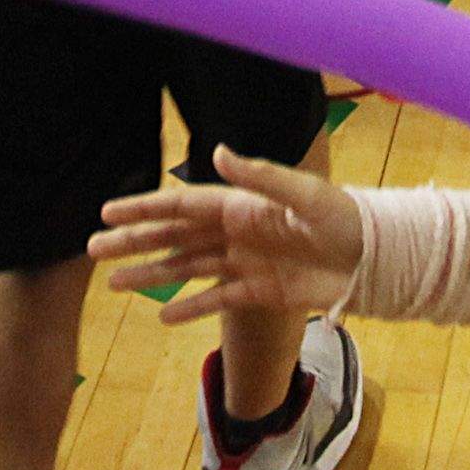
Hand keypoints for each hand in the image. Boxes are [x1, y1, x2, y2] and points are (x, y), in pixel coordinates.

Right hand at [92, 146, 362, 321]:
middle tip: (93, 250)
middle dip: (135, 243)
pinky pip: (216, 300)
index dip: (144, 209)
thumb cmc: (344, 218)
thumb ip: (259, 176)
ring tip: (114, 284)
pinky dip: (190, 308)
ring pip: (187, 269)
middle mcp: (236, 232)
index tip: (108, 212)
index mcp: (241, 205)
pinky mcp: (260, 293)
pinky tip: (163, 318)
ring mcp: (245, 264)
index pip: (181, 205)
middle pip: (174, 237)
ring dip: (151, 275)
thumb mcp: (303, 194)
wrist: (377, 259)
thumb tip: (216, 152)